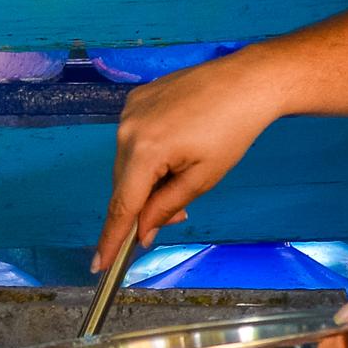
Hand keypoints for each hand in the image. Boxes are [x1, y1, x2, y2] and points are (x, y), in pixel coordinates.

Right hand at [95, 49, 286, 271]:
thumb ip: (166, 207)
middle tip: (177, 214)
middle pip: (123, 184)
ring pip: (127, 162)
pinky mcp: (136, 98)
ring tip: (182, 174)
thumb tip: (142, 232)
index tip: (100, 265)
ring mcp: (130, 110)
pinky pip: (132, 138)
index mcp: (145, 151)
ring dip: (145, 179)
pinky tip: (177, 148)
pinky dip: (147, 154)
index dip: (111, 239)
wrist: (246, 82)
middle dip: (142, 206)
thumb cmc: (232, 130)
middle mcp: (128, 129)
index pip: (122, 206)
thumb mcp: (202, 179)